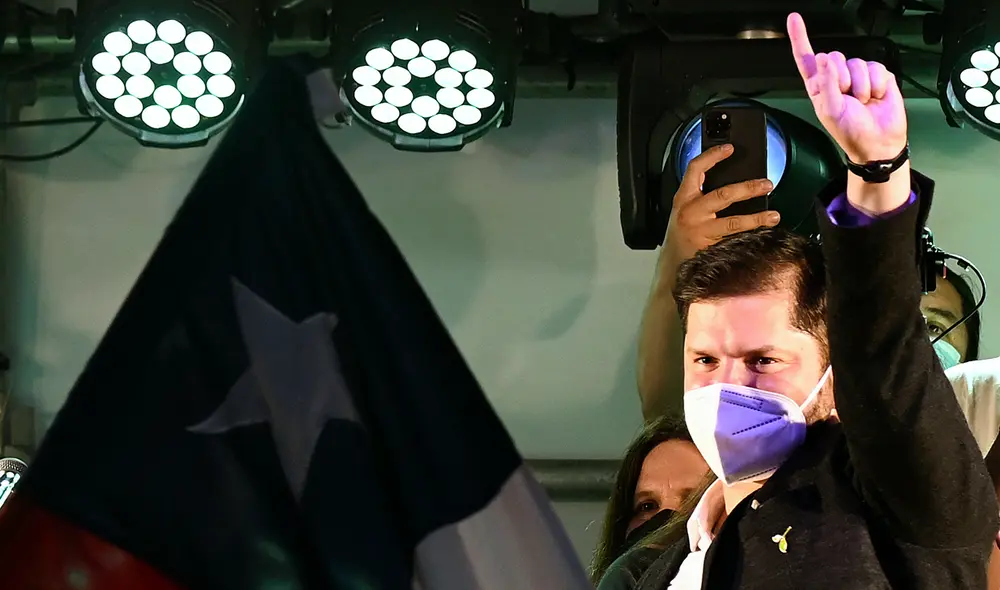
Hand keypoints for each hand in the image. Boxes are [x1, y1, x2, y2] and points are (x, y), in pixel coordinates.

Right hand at [666, 144, 777, 261]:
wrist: (672, 263)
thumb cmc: (682, 233)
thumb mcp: (685, 209)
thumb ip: (701, 195)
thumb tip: (734, 184)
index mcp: (684, 198)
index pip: (695, 170)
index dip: (712, 156)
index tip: (730, 149)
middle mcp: (691, 213)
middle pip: (723, 195)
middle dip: (748, 188)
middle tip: (766, 185)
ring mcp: (701, 232)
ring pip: (733, 223)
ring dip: (756, 218)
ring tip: (773, 216)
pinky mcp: (710, 249)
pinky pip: (734, 241)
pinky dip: (751, 239)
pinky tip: (763, 238)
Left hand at [787, 12, 906, 162]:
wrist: (878, 142)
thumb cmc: (850, 131)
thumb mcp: (831, 110)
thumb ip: (826, 83)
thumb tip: (824, 58)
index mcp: (819, 86)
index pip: (805, 58)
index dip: (800, 38)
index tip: (794, 19)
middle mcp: (836, 77)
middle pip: (836, 57)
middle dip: (843, 79)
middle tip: (849, 99)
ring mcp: (858, 75)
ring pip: (858, 63)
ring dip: (862, 86)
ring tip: (864, 102)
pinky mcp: (878, 74)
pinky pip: (877, 67)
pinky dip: (877, 84)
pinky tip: (876, 97)